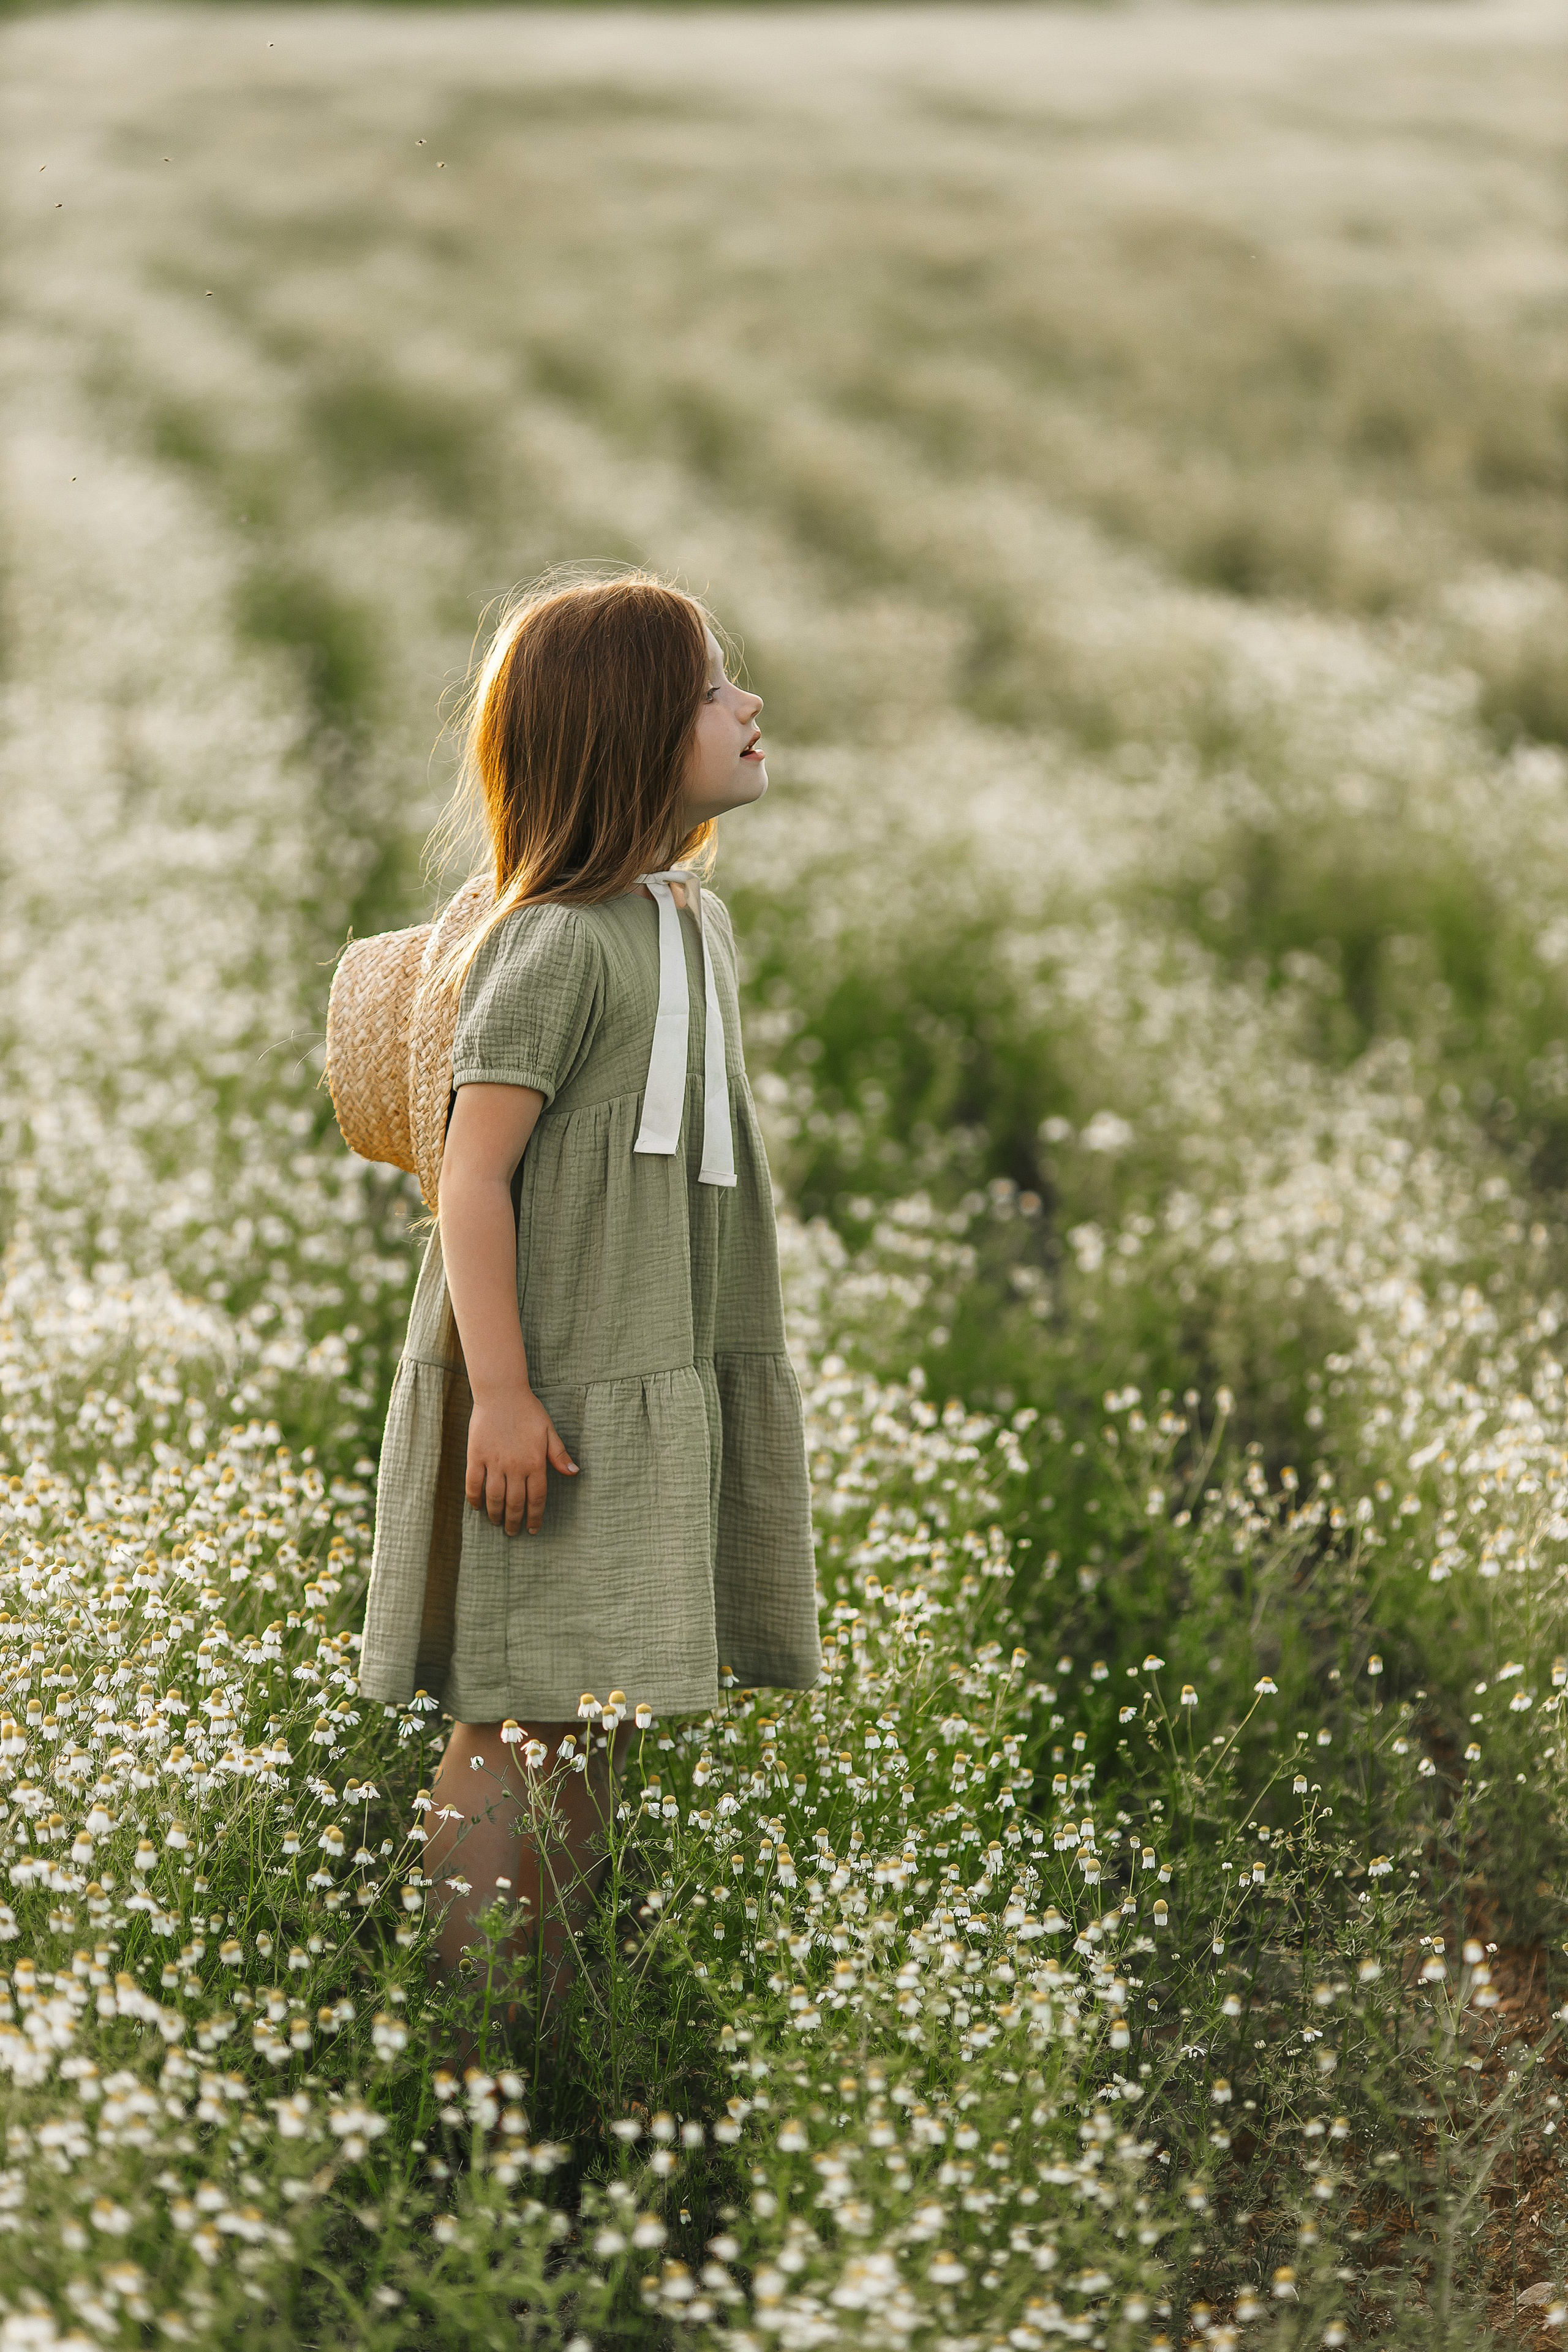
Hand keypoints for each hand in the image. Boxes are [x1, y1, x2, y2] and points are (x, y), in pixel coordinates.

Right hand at [465, 1384, 578, 1535]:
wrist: (502, 1393)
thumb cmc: (528, 1411)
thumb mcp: (549, 1431)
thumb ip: (559, 1455)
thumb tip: (574, 1473)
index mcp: (535, 1462)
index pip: (536, 1498)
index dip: (534, 1517)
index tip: (532, 1530)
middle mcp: (515, 1466)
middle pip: (515, 1503)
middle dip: (515, 1521)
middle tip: (513, 1532)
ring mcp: (494, 1462)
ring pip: (494, 1497)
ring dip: (496, 1514)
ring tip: (497, 1523)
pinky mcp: (475, 1456)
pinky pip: (473, 1484)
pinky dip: (475, 1499)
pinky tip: (477, 1507)